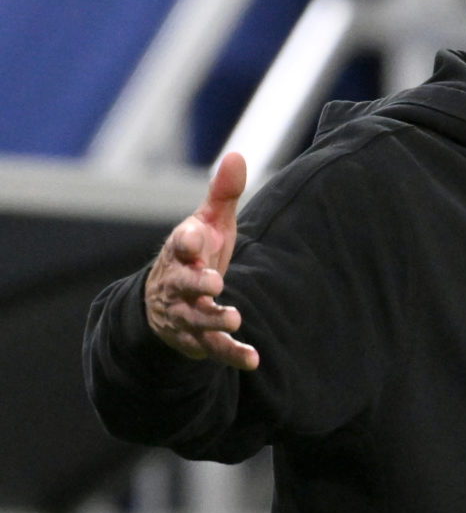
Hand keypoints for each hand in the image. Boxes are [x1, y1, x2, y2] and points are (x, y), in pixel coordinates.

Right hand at [144, 152, 258, 369]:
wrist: (165, 301)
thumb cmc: (196, 254)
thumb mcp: (208, 223)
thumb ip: (223, 194)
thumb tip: (238, 154)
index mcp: (181, 252)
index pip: (179, 244)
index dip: (186, 241)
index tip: (195, 236)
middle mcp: (178, 284)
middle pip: (181, 284)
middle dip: (195, 284)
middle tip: (214, 283)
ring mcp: (184, 313)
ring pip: (194, 319)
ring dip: (213, 320)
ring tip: (233, 319)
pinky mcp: (195, 338)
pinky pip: (212, 349)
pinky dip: (231, 354)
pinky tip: (253, 359)